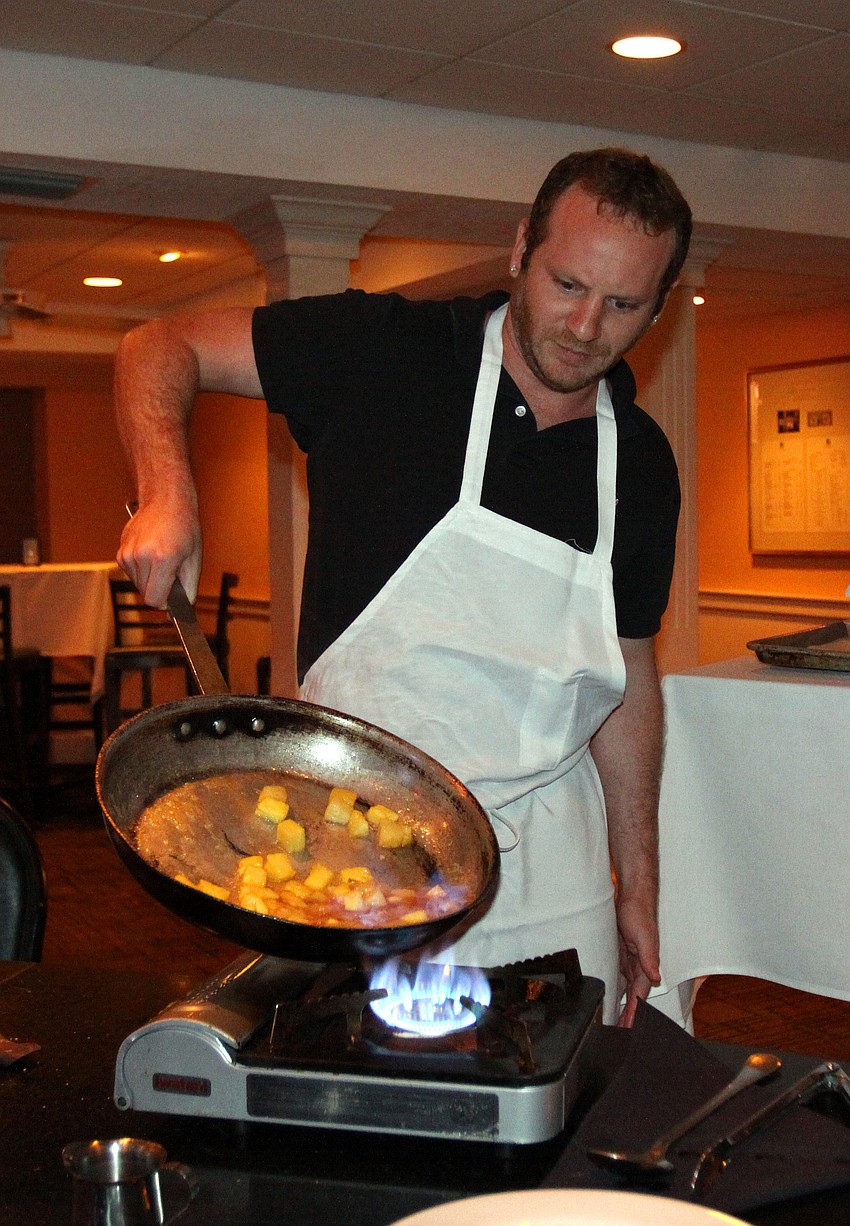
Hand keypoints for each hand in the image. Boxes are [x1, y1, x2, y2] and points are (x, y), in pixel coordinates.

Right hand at [117, 496, 201, 607]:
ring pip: (138, 585)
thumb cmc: (184, 529)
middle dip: (160, 589)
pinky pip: (131, 574)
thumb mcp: (194, 560)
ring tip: (162, 559)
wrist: (165, 501)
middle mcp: (141, 556)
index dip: (165, 602)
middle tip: (172, 571)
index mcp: (163, 559)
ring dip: (151, 579)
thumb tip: (178, 613)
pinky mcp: (121, 552)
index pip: (154, 600)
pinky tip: (151, 554)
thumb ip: (188, 589)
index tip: (173, 596)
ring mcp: (128, 554)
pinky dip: (142, 571)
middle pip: (146, 594)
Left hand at [615, 892, 659, 1027]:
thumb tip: (656, 977)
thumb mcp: (644, 936)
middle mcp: (637, 968)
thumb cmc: (640, 914)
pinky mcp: (618, 956)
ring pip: (623, 991)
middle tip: (619, 1033)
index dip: (635, 1012)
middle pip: (632, 998)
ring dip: (620, 1006)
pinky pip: (615, 978)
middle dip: (627, 1015)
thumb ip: (649, 957)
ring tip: (612, 1023)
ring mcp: (627, 963)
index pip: (639, 995)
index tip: (629, 1027)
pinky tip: (606, 999)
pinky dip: (612, 990)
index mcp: (646, 966)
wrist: (631, 898)